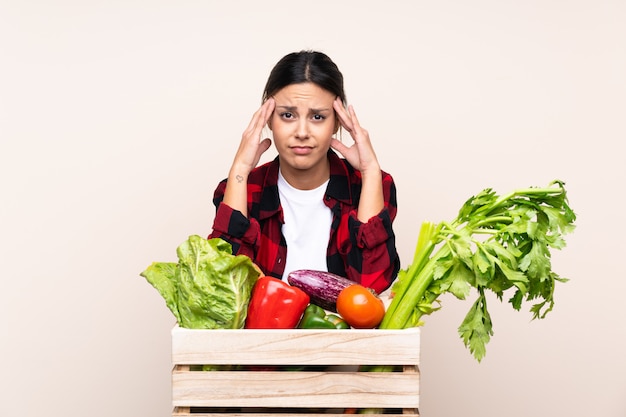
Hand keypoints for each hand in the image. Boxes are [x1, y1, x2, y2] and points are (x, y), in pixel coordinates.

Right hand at [223, 98, 274, 215]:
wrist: (241, 167)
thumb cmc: (247, 161)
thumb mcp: (258, 151)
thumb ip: (263, 145)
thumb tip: (269, 141)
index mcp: (250, 135)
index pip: (257, 121)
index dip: (263, 113)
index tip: (269, 107)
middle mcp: (249, 132)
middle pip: (257, 116)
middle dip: (265, 107)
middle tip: (271, 100)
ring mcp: (250, 133)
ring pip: (258, 117)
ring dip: (265, 108)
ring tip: (272, 101)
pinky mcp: (252, 137)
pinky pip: (259, 123)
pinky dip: (264, 115)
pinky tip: (269, 109)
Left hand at [331, 97, 383, 221]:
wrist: (368, 167)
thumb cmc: (360, 161)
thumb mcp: (345, 151)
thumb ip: (338, 145)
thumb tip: (330, 140)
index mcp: (356, 135)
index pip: (346, 123)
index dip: (340, 115)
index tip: (334, 107)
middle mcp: (359, 131)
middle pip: (347, 118)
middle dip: (340, 109)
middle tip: (334, 99)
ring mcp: (361, 132)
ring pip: (349, 119)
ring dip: (343, 110)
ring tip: (337, 101)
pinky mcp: (362, 136)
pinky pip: (355, 124)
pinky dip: (352, 116)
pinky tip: (349, 108)